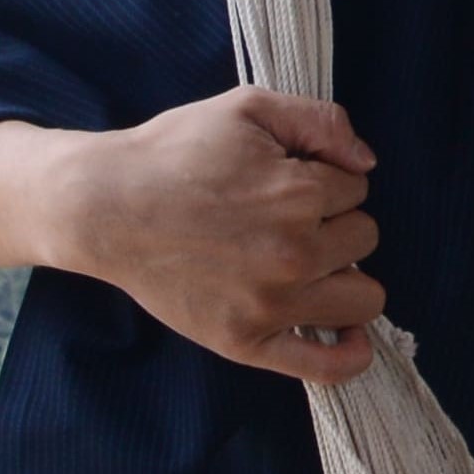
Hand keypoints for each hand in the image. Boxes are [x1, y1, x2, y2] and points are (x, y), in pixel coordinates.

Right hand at [0, 89, 381, 381]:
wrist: (105, 207)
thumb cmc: (174, 153)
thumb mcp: (248, 107)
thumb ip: (321, 120)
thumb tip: (367, 162)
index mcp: (299, 194)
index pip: (357, 187)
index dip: (325, 177)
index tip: (284, 179)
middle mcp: (294, 254)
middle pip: (364, 238)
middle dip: (335, 222)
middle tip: (283, 217)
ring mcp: (272, 305)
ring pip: (364, 297)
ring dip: (345, 276)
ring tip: (309, 264)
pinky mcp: (246, 341)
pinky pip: (324, 366)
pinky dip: (349, 355)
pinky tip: (350, 337)